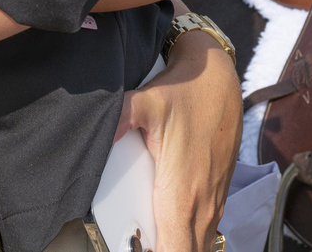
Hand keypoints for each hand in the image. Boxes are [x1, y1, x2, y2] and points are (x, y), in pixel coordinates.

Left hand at [116, 32, 241, 251]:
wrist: (219, 77)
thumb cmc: (185, 91)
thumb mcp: (146, 101)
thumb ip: (119, 119)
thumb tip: (91, 133)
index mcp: (182, 194)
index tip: (136, 250)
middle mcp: (202, 204)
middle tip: (136, 246)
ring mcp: (214, 201)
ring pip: (201, 246)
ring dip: (179, 248)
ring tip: (150, 243)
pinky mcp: (218, 193)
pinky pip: (206, 232)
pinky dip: (188, 240)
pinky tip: (172, 235)